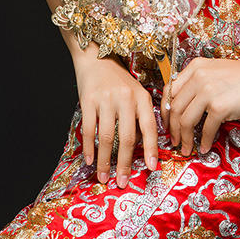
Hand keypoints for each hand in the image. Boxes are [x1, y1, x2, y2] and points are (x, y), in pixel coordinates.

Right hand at [74, 49, 159, 187]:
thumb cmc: (119, 80)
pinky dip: (89, 148)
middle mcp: (125, 98)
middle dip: (124, 163)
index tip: (152, 168)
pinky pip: (89, 129)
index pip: (149, 127)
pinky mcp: (88, 100)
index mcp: (141, 97)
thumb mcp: (136, 92)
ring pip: (106, 137)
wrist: (96, 56)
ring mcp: (106, 99)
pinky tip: (90, 160)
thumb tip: (142, 145)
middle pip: (126, 137)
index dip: (151, 149)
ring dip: (104, 160)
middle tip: (122, 182)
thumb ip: (141, 115)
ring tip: (104, 176)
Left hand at [161, 51, 239, 155]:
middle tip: (174, 141)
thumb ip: (198, 82)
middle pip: (174, 109)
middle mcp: (198, 78)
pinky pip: (205, 129)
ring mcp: (208, 92)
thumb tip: (184, 107)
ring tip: (186, 149)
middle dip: (172, 129)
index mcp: (194, 68)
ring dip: (184, 139)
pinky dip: (203, 141)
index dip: (165, 112)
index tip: (168, 124)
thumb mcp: (215, 71)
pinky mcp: (220, 106)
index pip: (169, 92)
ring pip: (185, 121)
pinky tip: (204, 147)